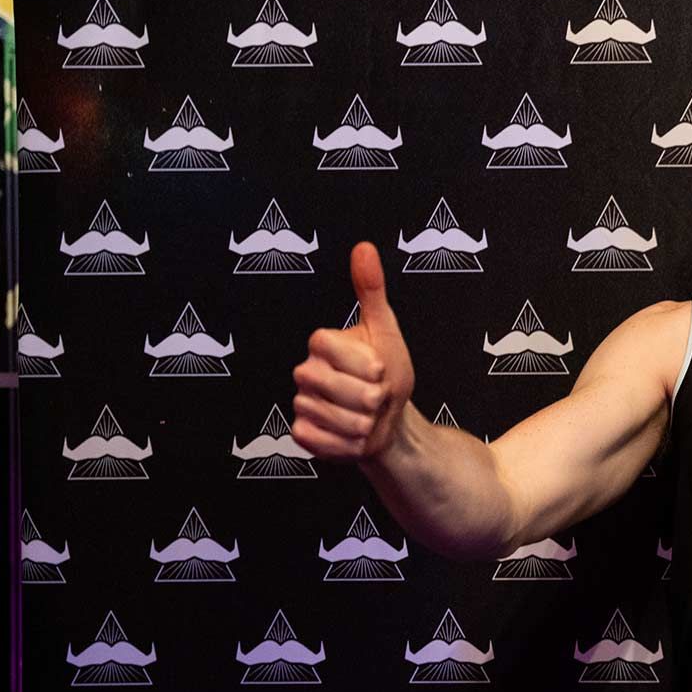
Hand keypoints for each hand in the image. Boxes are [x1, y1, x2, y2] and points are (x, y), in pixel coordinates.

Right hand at [290, 242, 415, 460]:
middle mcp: (305, 371)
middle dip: (373, 398)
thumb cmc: (389, 372)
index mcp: (321, 343)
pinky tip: (355, 436)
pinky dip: (350, 444)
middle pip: (338, 387)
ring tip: (370, 416)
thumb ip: (371, 290)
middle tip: (379, 397)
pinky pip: (324, 441)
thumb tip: (364, 247)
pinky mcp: (302, 434)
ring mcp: (301, 403)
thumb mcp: (386, 329)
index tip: (380, 368)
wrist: (391, 420)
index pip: (333, 348)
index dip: (366, 363)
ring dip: (365, 423)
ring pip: (337, 418)